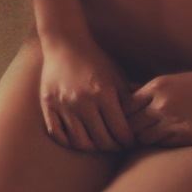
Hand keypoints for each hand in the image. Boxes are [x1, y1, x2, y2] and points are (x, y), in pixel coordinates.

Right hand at [37, 33, 136, 151]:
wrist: (65, 44)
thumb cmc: (96, 61)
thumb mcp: (117, 78)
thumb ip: (129, 101)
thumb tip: (143, 125)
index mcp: (103, 94)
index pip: (120, 132)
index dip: (128, 141)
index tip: (130, 141)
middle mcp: (82, 101)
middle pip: (102, 141)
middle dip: (114, 146)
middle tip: (117, 144)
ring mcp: (63, 105)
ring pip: (80, 142)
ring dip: (93, 147)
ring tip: (99, 142)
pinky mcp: (48, 105)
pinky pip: (58, 134)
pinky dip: (69, 141)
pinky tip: (79, 137)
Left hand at [124, 66, 191, 146]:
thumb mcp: (176, 80)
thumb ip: (153, 90)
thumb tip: (130, 95)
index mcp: (157, 86)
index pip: (125, 106)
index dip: (123, 114)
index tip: (126, 119)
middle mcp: (162, 103)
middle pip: (130, 123)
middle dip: (129, 129)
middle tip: (129, 134)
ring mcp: (175, 121)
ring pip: (144, 137)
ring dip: (144, 139)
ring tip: (145, 141)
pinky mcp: (189, 136)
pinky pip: (163, 144)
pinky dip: (160, 144)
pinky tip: (164, 143)